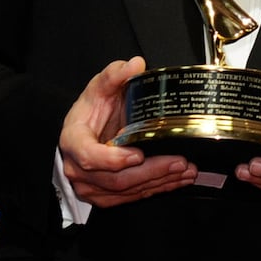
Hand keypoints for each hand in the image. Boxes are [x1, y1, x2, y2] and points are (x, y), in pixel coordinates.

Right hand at [59, 56, 197, 207]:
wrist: (84, 131)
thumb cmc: (90, 111)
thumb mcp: (100, 88)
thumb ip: (115, 75)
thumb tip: (134, 64)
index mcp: (74, 140)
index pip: (89, 156)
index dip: (113, 159)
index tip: (137, 154)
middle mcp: (79, 168)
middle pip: (116, 179)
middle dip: (151, 171)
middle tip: (179, 161)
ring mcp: (92, 185)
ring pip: (127, 191)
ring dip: (160, 182)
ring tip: (186, 170)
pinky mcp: (106, 195)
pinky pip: (132, 196)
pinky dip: (158, 188)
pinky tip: (177, 180)